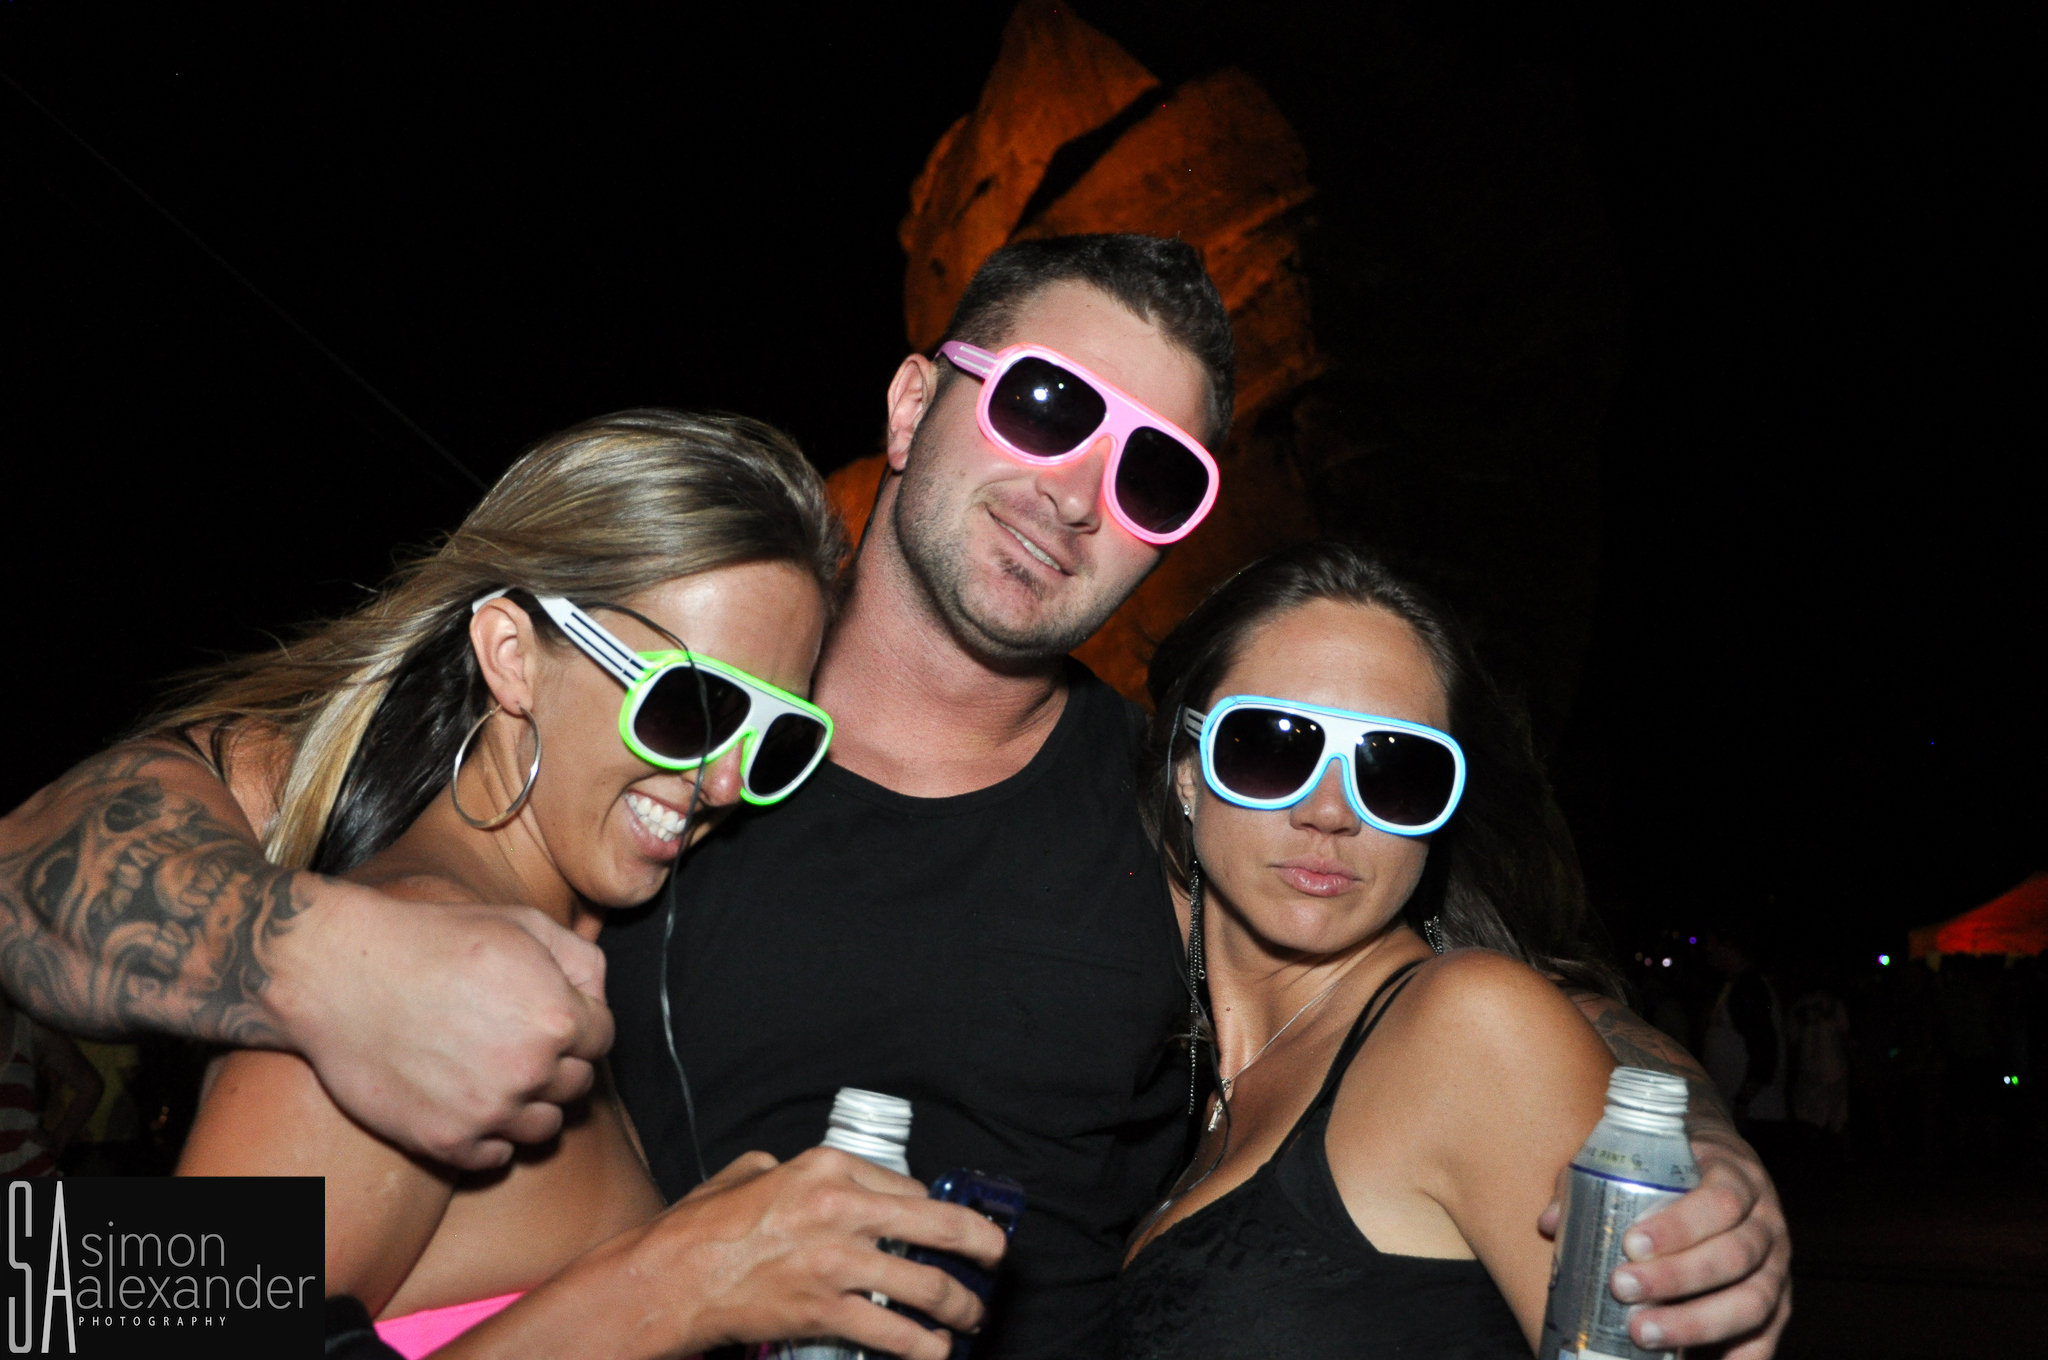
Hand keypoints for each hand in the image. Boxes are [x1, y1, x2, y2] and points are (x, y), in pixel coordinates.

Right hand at [269, 879, 612, 1169]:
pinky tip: (471, 1102)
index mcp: (557, 1017)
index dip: (580, 1022)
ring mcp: (488, 1112)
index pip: (603, 1038)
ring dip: (532, 1103)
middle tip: (517, 1038)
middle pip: (578, 1084)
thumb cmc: (433, 940)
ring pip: (546, 1127)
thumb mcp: (523, 923)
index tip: (548, 1013)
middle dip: (558, 1062)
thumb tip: (600, 1000)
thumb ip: (582, 961)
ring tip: (497, 1072)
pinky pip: (498, 1157)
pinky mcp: (446, 1142)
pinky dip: (492, 1136)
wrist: (340, 974)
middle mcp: (531, 1070)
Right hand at [448, 1147, 1008, 1359]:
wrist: (673, 1276)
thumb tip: (812, 1178)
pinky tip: (937, 1353)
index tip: (951, 1226)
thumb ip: (788, 1168)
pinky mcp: (827, 1310)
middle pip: (939, 1225)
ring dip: (960, 1306)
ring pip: (927, 1286)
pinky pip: (894, 1334)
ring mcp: (838, 1262)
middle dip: (981, 1246)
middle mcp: (843, 1209)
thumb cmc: (704, 1226)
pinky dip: (925, 1349)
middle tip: (996, 1259)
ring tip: (970, 1317)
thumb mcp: (751, 1171)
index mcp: (828, 1168)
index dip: (935, 1209)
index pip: (907, 1185)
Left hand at [1538, 1129, 1790, 1355]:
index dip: (1678, 1226)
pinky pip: (1768, 1335)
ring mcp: (1779, 1266)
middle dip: (1676, 1278)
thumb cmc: (1677, 1164)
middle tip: (1621, 1288)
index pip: (1719, 1201)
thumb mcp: (1646, 1156)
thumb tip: (1551, 1223)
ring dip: (1696, 1323)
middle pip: (1733, 1256)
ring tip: (1642, 1333)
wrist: (1723, 1161)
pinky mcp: (1781, 1302)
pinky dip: (1743, 1357)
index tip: (1630, 1244)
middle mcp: (1767, 1222)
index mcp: (1737, 1177)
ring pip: (1752, 1301)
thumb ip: (1597, 1180)